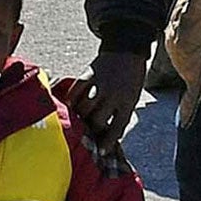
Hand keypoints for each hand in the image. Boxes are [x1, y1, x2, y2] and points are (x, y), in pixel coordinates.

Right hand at [68, 49, 147, 164]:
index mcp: (127, 102)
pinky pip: (75, 91)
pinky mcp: (88, 75)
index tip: (101, 152)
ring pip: (84, 108)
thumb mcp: (132, 96)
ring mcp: (100, 85)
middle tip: (86, 134)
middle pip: (97, 120)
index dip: (108, 141)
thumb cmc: (132, 76)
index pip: (117, 127)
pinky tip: (68, 105)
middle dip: (91, 129)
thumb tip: (108, 133)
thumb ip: (121, 112)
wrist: (127, 49)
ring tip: (76, 121)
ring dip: (79, 117)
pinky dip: (70, 100)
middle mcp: (113, 95)